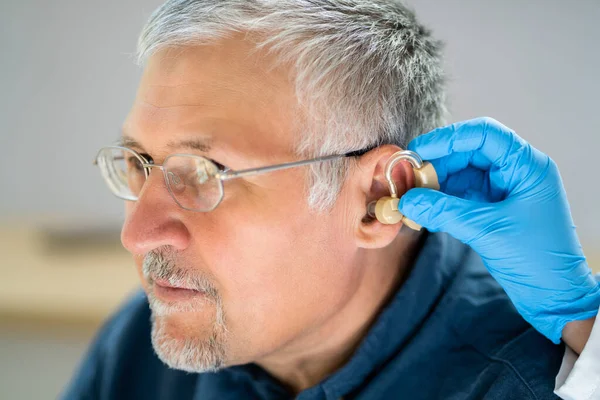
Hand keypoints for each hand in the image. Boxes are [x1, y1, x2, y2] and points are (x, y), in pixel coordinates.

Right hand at [398, 117, 599, 343]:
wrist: (555, 297)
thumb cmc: (539, 261)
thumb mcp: (486, 230)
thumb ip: (444, 211)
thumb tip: (408, 199)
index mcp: (526, 167)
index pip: (484, 135)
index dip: (448, 138)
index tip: (418, 150)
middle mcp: (515, 172)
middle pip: (468, 153)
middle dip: (437, 164)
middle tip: (408, 177)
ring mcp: (504, 191)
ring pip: (462, 174)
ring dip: (436, 184)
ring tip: (412, 196)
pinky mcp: (493, 210)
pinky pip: (461, 196)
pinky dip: (441, 201)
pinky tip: (424, 209)